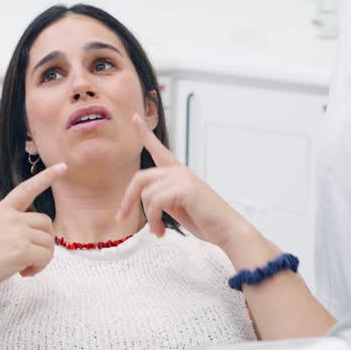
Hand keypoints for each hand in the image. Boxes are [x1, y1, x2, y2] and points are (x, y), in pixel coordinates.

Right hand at [0, 163, 66, 299]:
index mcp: (1, 211)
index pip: (26, 189)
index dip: (46, 177)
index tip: (62, 167)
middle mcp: (11, 217)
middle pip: (46, 223)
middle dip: (45, 242)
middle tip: (31, 258)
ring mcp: (17, 232)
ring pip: (48, 243)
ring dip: (42, 258)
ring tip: (24, 268)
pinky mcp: (22, 250)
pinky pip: (45, 257)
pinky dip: (39, 268)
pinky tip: (24, 273)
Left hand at [117, 113, 253, 250]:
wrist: (228, 230)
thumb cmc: (205, 220)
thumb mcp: (178, 206)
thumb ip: (163, 197)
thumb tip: (145, 200)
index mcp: (178, 173)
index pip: (158, 149)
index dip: (144, 133)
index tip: (134, 117)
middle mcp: (179, 171)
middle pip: (140, 178)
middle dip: (128, 199)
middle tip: (122, 218)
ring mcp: (183, 178)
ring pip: (147, 195)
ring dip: (149, 218)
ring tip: (158, 232)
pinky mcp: (185, 189)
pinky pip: (155, 202)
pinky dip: (154, 220)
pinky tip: (161, 232)